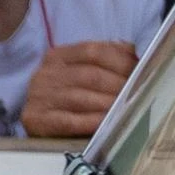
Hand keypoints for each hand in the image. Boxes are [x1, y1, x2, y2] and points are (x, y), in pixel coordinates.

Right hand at [19, 39, 138, 139]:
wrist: (33, 118)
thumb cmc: (66, 92)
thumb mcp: (80, 69)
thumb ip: (105, 58)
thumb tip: (136, 54)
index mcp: (58, 55)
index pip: (92, 51)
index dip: (120, 61)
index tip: (140, 71)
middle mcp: (45, 74)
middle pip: (89, 75)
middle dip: (118, 85)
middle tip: (138, 93)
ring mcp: (39, 97)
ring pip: (81, 98)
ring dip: (108, 104)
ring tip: (127, 108)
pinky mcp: (37, 121)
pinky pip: (69, 121)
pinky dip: (92, 121)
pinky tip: (107, 123)